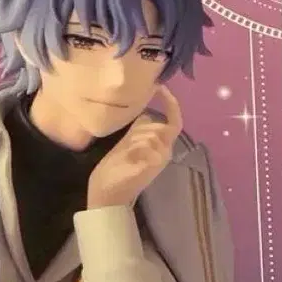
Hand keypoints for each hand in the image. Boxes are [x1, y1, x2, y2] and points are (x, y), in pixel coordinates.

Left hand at [86, 86, 182, 209]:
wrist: (107, 194)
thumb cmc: (115, 170)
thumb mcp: (128, 144)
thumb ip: (139, 131)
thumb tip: (146, 114)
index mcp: (160, 147)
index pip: (174, 120)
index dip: (170, 104)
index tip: (161, 88)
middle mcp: (165, 151)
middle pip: (158, 126)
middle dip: (140, 131)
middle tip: (126, 146)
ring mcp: (161, 158)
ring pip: (152, 133)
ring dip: (135, 140)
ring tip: (126, 156)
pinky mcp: (155, 164)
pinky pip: (148, 145)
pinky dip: (136, 149)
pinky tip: (129, 160)